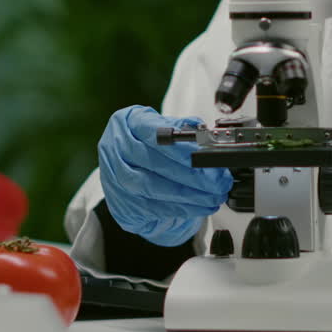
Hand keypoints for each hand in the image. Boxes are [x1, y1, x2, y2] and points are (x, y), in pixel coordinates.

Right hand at [98, 105, 232, 245]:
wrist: (122, 166)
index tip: (206, 156)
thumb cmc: (146, 142)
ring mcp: (114, 179)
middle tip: (218, 181)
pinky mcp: (120, 204)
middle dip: (192, 175)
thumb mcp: (161, 126)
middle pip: (154, 164)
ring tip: (213, 197)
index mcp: (126, 123)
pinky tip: (199, 206)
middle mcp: (114, 150)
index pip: (154, 135)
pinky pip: (153, 209)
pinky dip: (180, 209)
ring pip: (153, 189)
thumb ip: (182, 127)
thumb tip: (206, 135)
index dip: (181, 148)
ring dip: (189, 196)